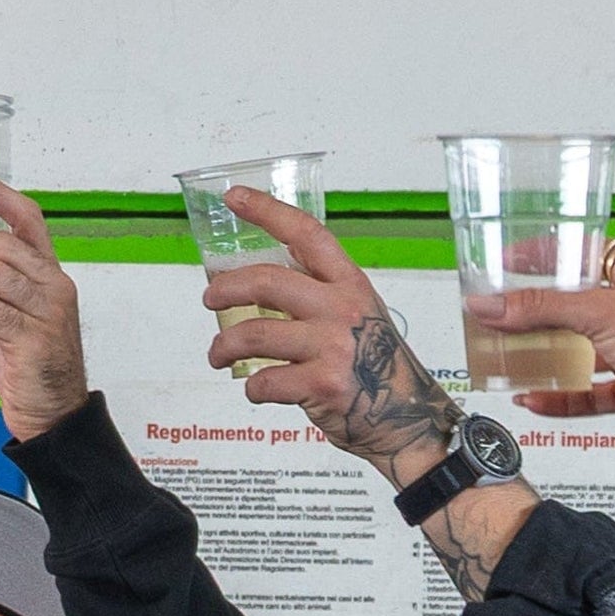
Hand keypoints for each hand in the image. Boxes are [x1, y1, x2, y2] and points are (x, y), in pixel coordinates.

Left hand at [200, 189, 460, 480]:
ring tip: (219, 355)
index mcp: (349, 283)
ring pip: (252, 334)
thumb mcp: (358, 313)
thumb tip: (259, 279)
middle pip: (266, 282)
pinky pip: (262, 380)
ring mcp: (333, 346)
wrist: (406, 418)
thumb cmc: (374, 365)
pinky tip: (257, 388)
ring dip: (223, 346)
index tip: (233, 197)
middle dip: (225, 289)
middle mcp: (342, 308)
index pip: (307, 233)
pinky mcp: (322, 385)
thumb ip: (318, 292)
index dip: (267, 211)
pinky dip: (250, 387)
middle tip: (209, 299)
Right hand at [471, 236, 614, 432]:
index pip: (585, 252)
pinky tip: (534, 397)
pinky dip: (560, 396)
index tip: (510, 261)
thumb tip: (492, 305)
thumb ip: (541, 308)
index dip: (548, 254)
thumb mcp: (601, 311)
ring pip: (581, 348)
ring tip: (511, 354)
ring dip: (547, 355)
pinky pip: (587, 390)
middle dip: (539, 311)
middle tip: (503, 311)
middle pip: (577, 303)